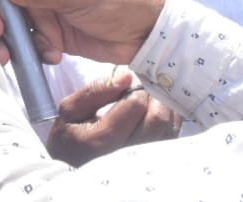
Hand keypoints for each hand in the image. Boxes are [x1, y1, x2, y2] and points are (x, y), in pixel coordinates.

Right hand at [45, 73, 181, 164]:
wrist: (74, 166)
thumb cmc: (71, 136)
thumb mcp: (70, 110)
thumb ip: (96, 91)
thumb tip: (126, 76)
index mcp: (101, 141)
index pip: (134, 105)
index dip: (135, 88)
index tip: (129, 82)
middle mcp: (127, 155)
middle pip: (157, 120)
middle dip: (153, 96)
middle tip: (143, 87)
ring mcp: (144, 161)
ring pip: (168, 128)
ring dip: (163, 106)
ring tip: (148, 98)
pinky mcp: (155, 161)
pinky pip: (172, 136)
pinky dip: (169, 118)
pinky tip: (155, 110)